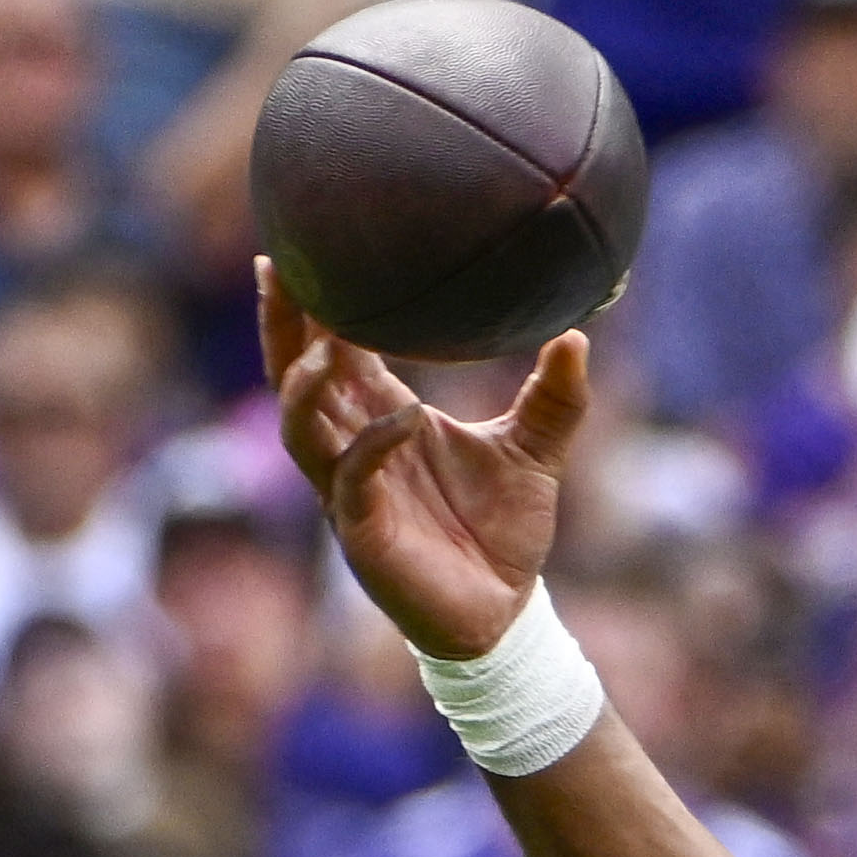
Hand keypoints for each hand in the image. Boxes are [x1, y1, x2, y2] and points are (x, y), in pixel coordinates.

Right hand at [260, 263, 589, 661]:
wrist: (507, 613)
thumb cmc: (504, 531)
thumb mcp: (536, 452)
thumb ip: (554, 397)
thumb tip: (578, 333)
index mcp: (381, 417)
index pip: (331, 350)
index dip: (313, 304)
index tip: (305, 243)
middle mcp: (353, 449)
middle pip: (292, 376)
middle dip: (281, 326)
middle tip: (278, 269)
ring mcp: (350, 494)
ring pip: (301, 426)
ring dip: (305, 383)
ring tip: (324, 342)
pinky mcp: (364, 535)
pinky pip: (353, 480)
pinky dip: (374, 446)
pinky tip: (406, 418)